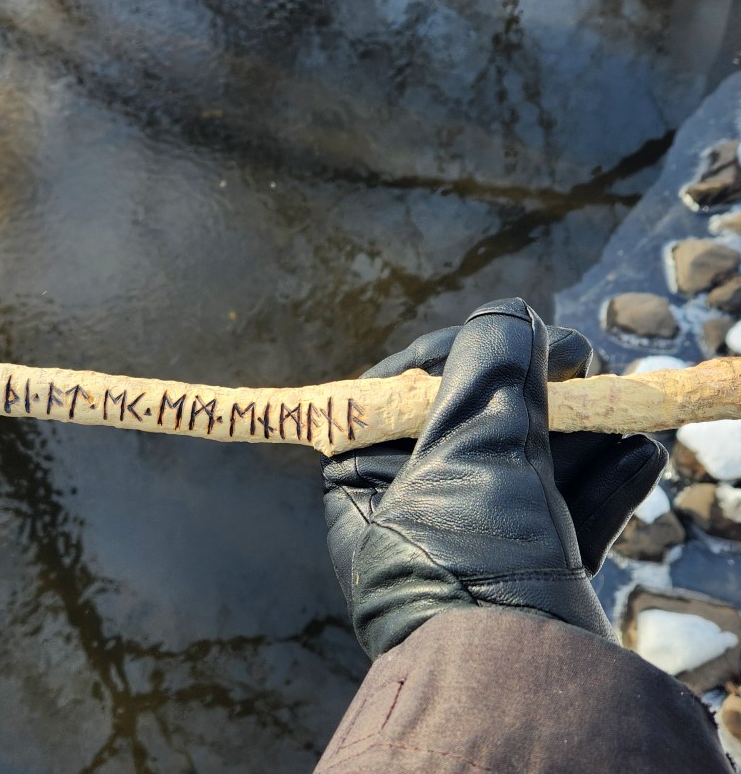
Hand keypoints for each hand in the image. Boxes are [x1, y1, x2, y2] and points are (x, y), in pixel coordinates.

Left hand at [321, 299, 667, 659]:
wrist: (520, 690)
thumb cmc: (469, 559)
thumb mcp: (468, 448)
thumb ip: (487, 374)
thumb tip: (506, 316)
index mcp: (363, 485)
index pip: (398, 396)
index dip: (455, 355)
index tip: (508, 330)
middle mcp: (412, 514)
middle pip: (476, 427)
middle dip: (537, 390)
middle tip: (583, 360)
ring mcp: (475, 547)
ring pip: (529, 468)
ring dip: (581, 432)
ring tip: (619, 401)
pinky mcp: (530, 576)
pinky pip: (564, 515)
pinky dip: (602, 484)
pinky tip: (642, 453)